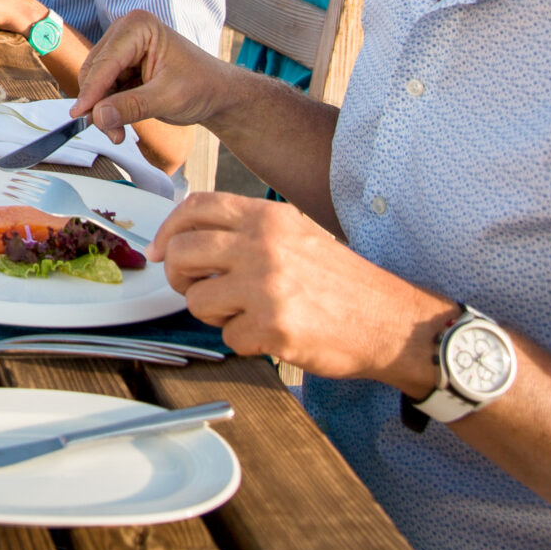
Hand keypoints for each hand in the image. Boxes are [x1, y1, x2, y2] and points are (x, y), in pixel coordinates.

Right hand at [69, 9, 237, 137]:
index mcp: (139, 26)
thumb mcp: (168, 98)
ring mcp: (122, 49)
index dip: (92, 90)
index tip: (79, 115)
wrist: (217, 94)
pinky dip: (107, 109)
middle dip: (98, 104)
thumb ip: (131, 106)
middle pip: (95, 70)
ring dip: (102, 110)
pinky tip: (118, 124)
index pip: (106, 60)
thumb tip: (98, 116)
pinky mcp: (121, 66)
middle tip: (111, 133)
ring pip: (95, 83)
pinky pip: (103, 89)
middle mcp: (125, 32)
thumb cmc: (202, 87)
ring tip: (118, 133)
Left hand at [151, 192, 453, 388]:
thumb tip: (184, 237)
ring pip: (197, 300)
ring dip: (214, 313)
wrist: (391, 321)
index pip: (195, 208)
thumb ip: (245, 230)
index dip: (168, 230)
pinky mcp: (273, 327)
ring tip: (247, 312)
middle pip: (182, 253)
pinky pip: (228, 337)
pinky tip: (272, 333)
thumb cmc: (340, 281)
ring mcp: (266, 286)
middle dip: (179, 277)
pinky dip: (244, 341)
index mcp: (266, 218)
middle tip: (196, 289)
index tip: (159, 251)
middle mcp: (262, 245)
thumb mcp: (295, 235)